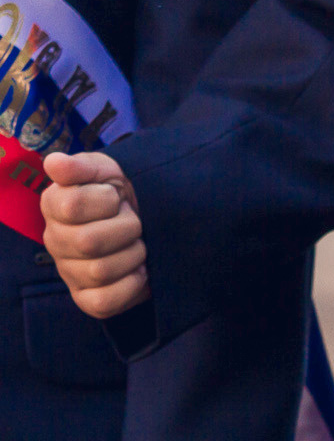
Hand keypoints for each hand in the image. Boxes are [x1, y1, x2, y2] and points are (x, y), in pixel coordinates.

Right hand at [40, 152, 149, 318]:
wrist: (148, 218)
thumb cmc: (122, 193)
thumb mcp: (107, 170)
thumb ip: (81, 166)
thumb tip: (54, 162)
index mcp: (55, 206)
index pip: (73, 205)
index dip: (106, 200)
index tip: (116, 198)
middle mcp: (55, 241)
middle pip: (88, 242)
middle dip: (125, 228)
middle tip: (134, 222)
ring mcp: (69, 272)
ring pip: (100, 272)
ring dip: (133, 254)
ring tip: (137, 243)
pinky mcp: (87, 298)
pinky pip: (104, 302)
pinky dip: (130, 285)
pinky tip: (139, 270)